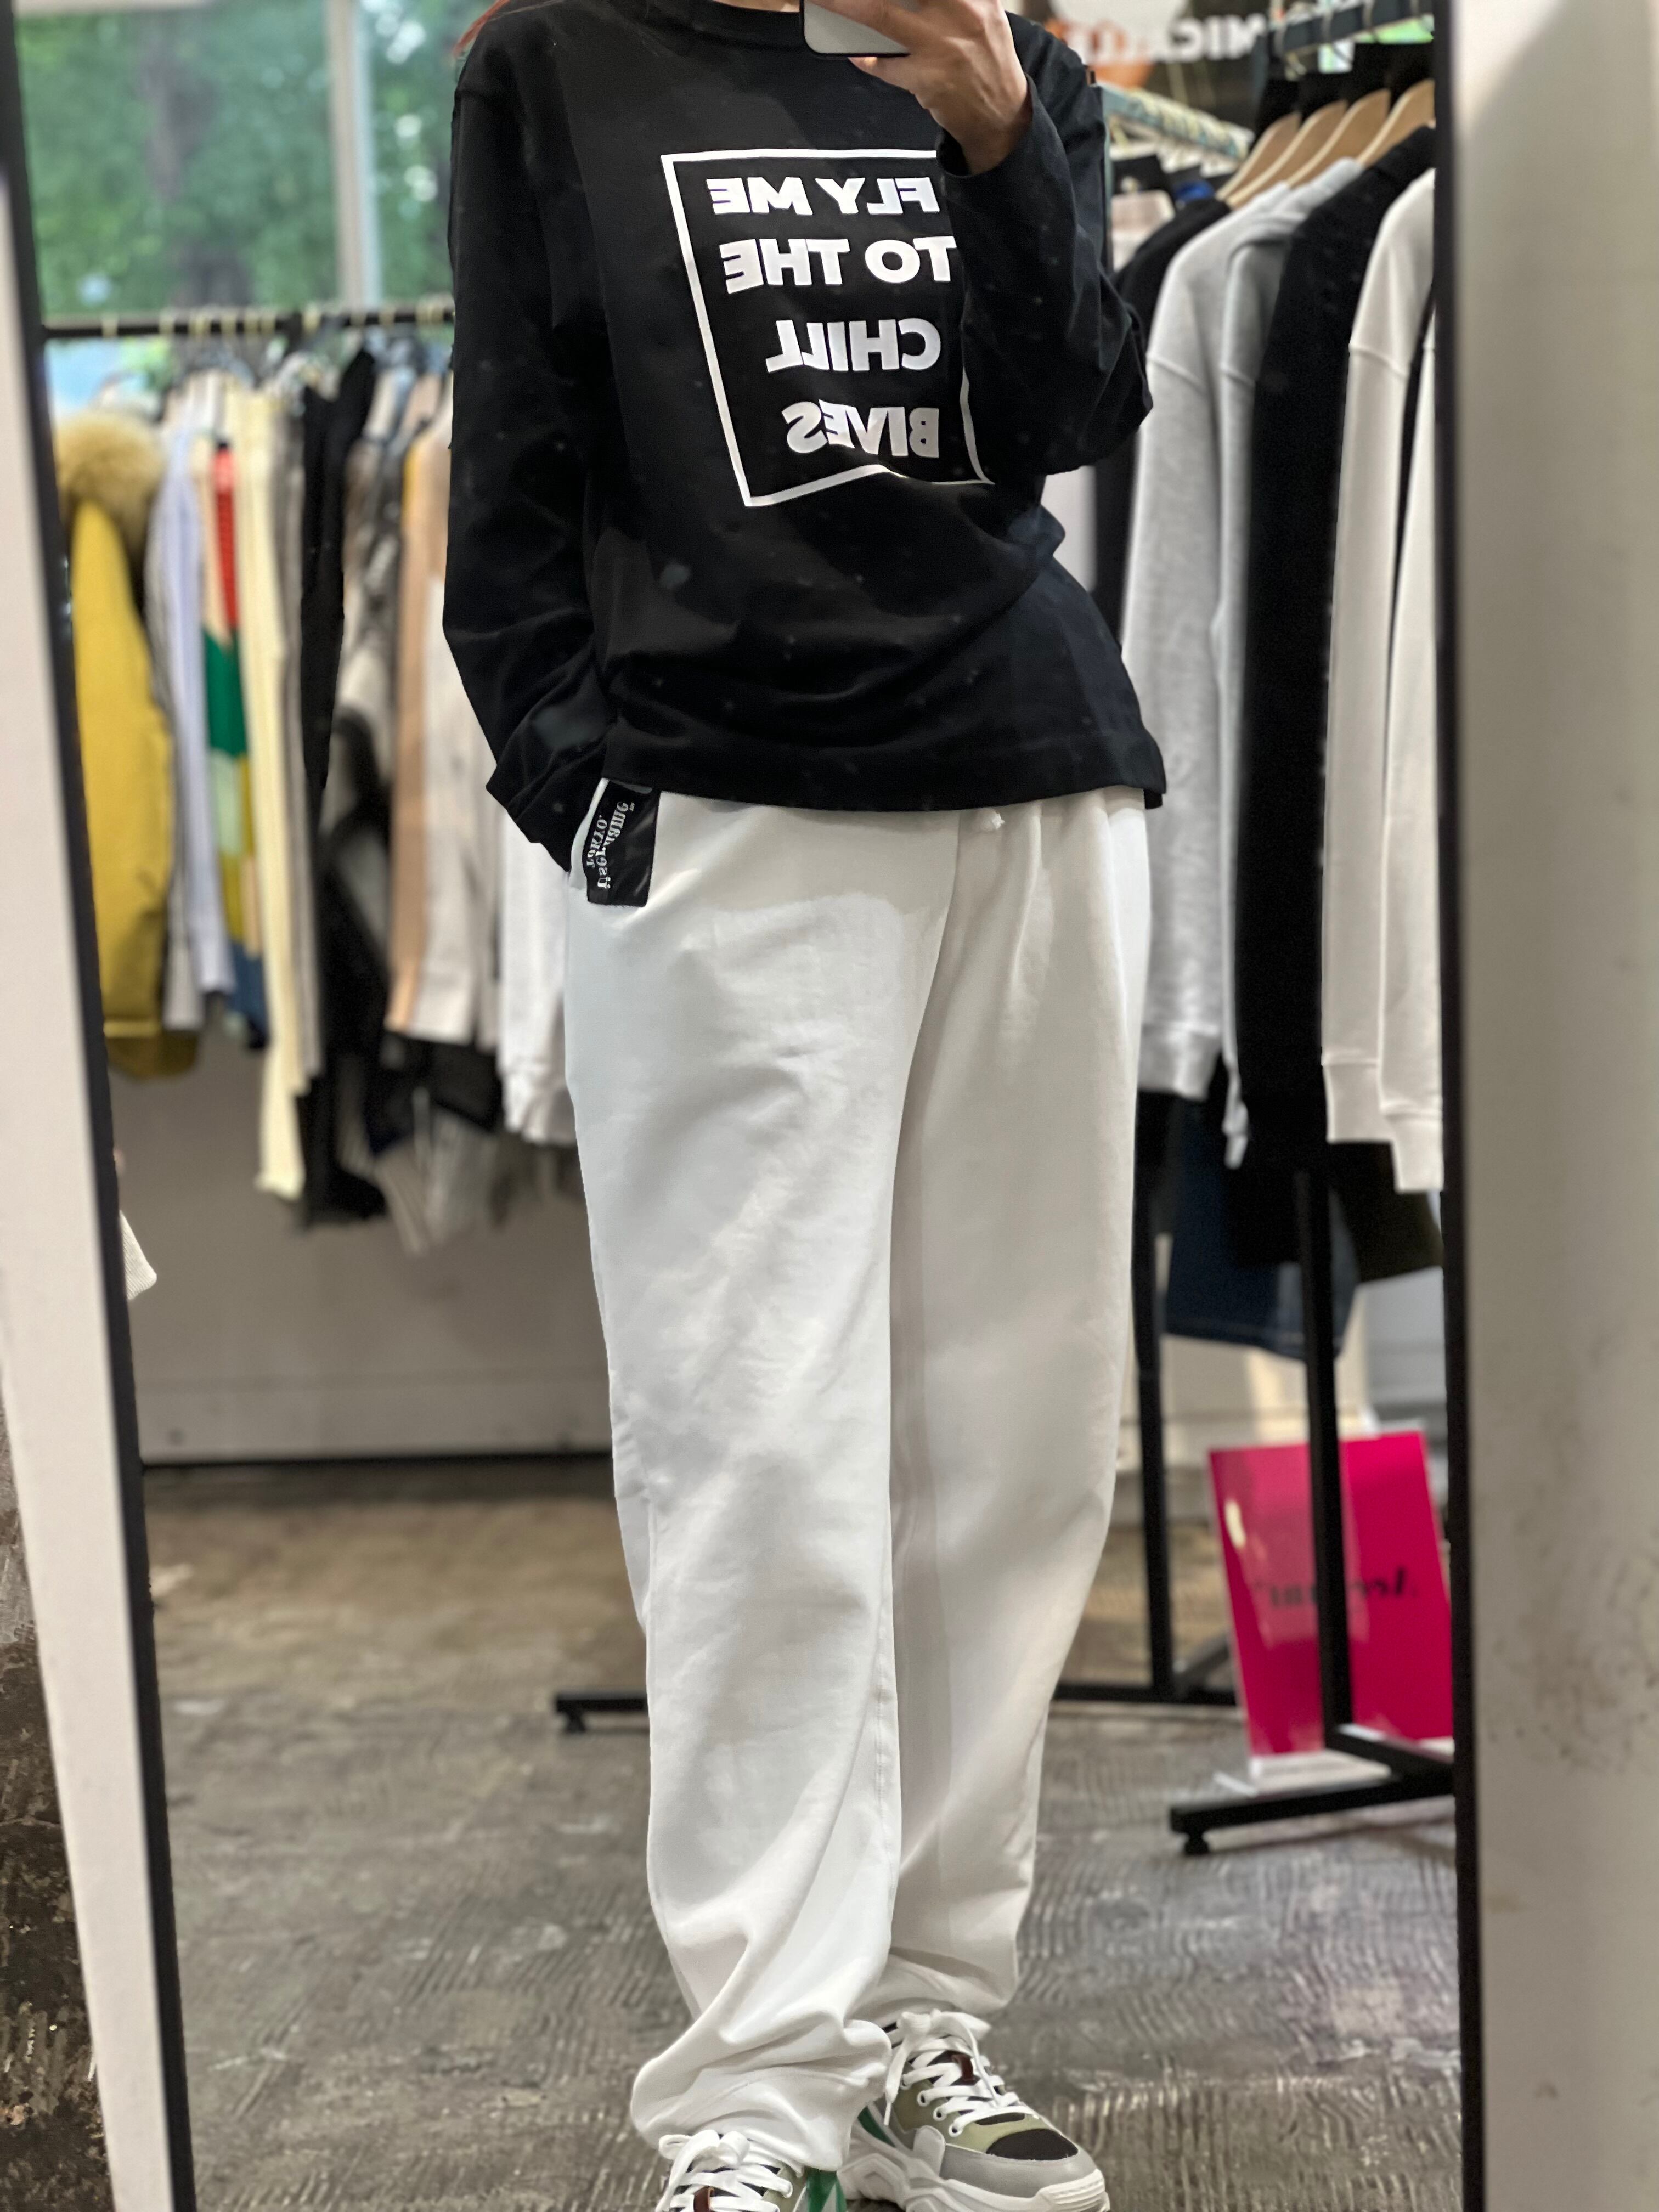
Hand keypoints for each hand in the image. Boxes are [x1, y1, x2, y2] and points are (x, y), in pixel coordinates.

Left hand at [818, 0, 1033, 174]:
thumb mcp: (982, 9)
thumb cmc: (985, 55)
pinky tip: (858, 51)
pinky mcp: (925, 79)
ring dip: (845, 6)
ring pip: (880, 16)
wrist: (1001, 114)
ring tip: (824, 1)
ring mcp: (940, 47)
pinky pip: (883, 63)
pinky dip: (866, 57)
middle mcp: (960, 13)